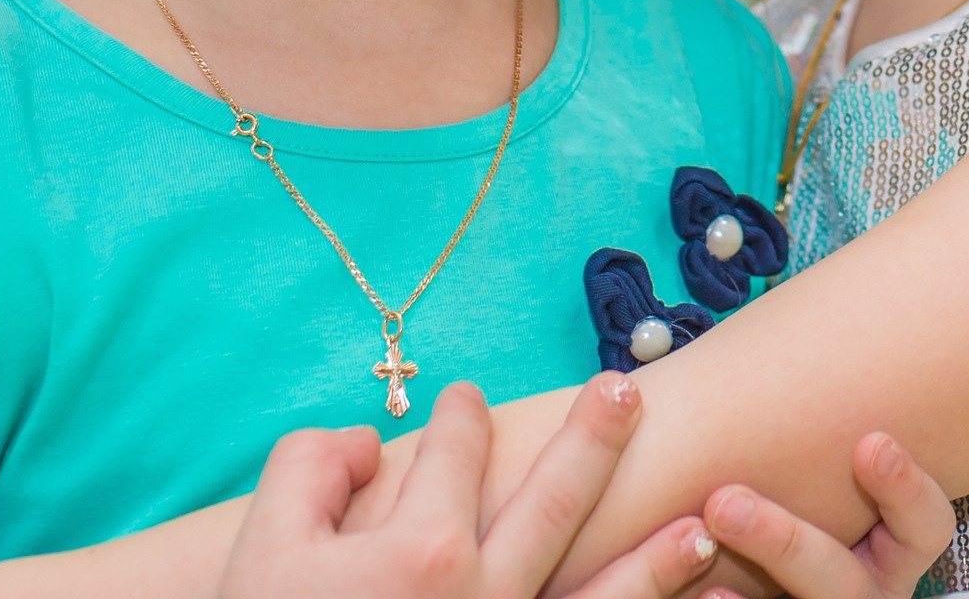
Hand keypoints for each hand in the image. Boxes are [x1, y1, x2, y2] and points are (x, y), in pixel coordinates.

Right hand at [227, 374, 699, 598]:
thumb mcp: (264, 546)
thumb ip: (311, 469)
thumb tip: (366, 440)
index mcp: (422, 548)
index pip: (456, 452)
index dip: (462, 414)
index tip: (468, 396)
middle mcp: (482, 593)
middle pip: (555, 500)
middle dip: (593, 440)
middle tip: (626, 391)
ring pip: (603, 596)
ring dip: (658, 563)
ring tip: (705, 523)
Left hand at [687, 433, 954, 598]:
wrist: (758, 569)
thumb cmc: (794, 504)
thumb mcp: (822, 468)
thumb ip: (832, 430)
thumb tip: (789, 323)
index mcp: (890, 551)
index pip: (926, 529)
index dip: (907, 491)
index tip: (870, 442)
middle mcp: (865, 590)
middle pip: (847, 585)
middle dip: (787, 541)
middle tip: (725, 501)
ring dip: (750, 568)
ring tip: (698, 539)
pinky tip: (702, 592)